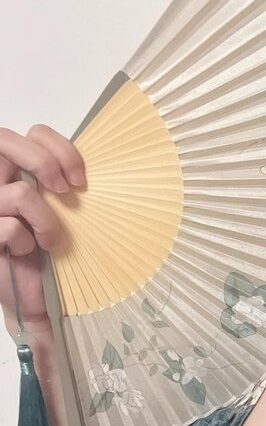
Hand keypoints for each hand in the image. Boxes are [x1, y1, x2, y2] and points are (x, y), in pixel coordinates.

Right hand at [0, 123, 84, 331]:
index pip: (33, 133)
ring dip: (45, 220)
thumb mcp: (59, 212)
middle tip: (65, 191)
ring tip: (49, 240)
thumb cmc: (43, 250)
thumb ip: (62, 185)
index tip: (81, 180)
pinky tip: (25, 251)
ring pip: (20, 193)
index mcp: (14, 168)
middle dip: (44, 162)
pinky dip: (26, 242)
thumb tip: (96, 172)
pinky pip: (11, 227)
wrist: (29, 292)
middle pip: (7, 140)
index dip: (59, 147)